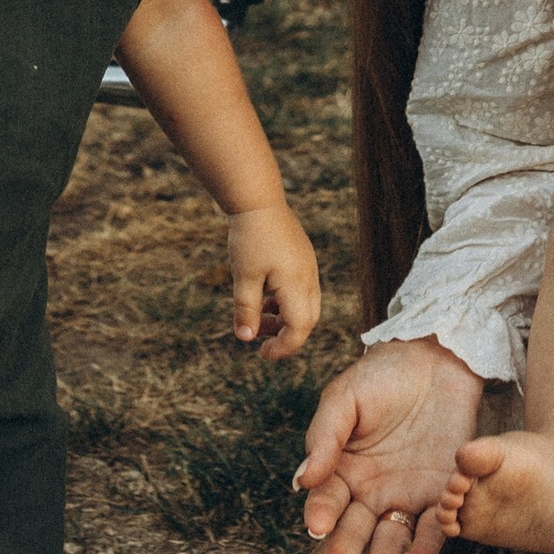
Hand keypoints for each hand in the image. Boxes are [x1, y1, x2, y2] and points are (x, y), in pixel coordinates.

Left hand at [226, 202, 320, 361]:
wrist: (258, 200)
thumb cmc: (249, 237)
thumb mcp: (244, 277)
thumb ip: (246, 310)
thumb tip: (246, 339)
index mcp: (297, 284)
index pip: (300, 329)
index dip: (283, 347)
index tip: (262, 354)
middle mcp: (309, 277)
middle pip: (307, 320)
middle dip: (286, 336)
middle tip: (261, 342)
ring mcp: (308, 267)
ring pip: (305, 305)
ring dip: (284, 319)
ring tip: (257, 320)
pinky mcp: (303, 258)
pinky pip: (301, 290)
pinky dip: (285, 302)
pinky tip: (263, 298)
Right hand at [293, 336, 485, 553]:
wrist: (436, 360)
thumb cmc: (381, 377)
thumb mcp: (345, 399)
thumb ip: (325, 438)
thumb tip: (301, 481)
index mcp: (341, 470)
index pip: (325, 500)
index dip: (320, 515)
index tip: (316, 527)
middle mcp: (370, 492)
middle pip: (353, 531)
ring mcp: (405, 496)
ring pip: (390, 539)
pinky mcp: (440, 495)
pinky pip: (432, 529)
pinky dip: (423, 551)